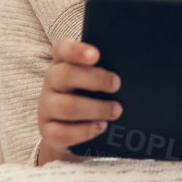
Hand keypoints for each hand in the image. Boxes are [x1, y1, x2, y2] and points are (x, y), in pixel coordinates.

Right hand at [37, 39, 121, 164]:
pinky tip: (101, 126)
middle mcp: (51, 82)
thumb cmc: (91, 97)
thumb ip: (106, 69)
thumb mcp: (95, 80)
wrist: (72, 132)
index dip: (77, 50)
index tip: (96, 55)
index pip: (62, 49)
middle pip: (64, 75)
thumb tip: (134, 70)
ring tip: (116, 110)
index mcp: (62, 62)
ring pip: (66, 106)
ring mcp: (46, 107)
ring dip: (96, 108)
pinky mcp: (48, 131)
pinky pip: (63, 133)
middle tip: (117, 84)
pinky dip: (85, 131)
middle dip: (95, 79)